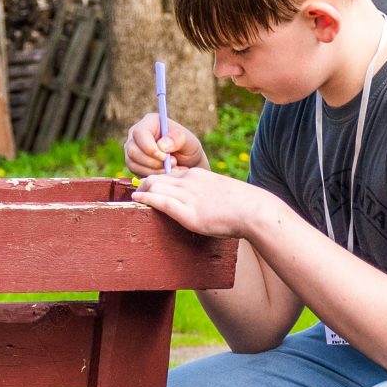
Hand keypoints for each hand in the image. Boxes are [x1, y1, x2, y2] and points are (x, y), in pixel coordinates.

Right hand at [123, 113, 205, 176]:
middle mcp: (136, 134)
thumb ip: (177, 139)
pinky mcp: (133, 163)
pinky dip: (152, 176)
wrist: (187, 162)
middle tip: (173, 163)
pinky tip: (166, 173)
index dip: (149, 147)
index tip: (165, 157)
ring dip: (154, 170)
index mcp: (150, 122)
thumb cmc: (188, 147)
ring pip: (133, 163)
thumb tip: (161, 146)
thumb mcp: (189, 141)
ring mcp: (132, 149)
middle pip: (133, 151)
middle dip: (153, 162)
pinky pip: (135, 172)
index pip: (140, 133)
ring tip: (172, 168)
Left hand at [131, 166, 276, 239]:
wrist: (253, 210)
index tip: (149, 189)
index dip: (155, 182)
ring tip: (133, 199)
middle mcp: (189, 181)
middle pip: (156, 178)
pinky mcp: (188, 212)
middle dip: (143, 185)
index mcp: (197, 175)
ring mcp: (188, 196)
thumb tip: (200, 202)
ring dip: (141, 192)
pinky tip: (136, 200)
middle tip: (137, 194)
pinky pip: (160, 201)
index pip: (168, 174)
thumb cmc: (241, 204)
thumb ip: (204, 192)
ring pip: (155, 187)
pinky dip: (145, 199)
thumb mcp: (219, 191)